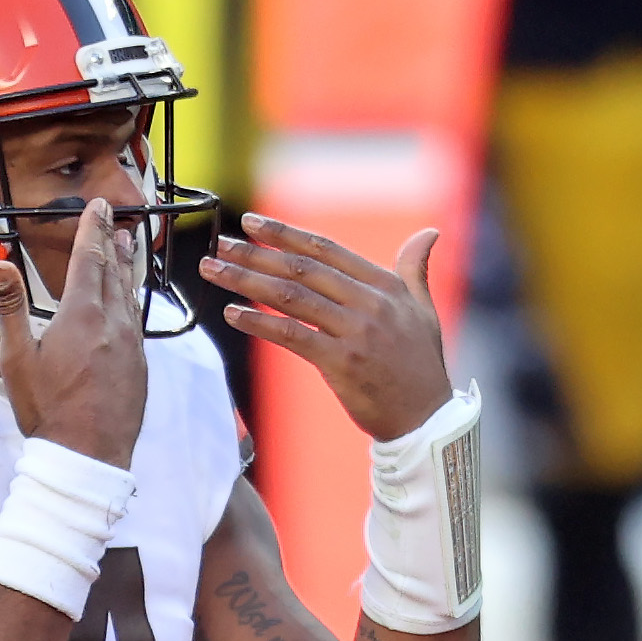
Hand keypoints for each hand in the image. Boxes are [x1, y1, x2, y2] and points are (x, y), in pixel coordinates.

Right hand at [0, 198, 148, 466]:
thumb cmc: (47, 408)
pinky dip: (132, 301)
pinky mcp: (140, 365)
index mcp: (82, 316)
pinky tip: (129, 303)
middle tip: (116, 219)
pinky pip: (137, 322)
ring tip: (128, 248)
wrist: (88, 454)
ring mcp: (132, 345)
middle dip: (112, 242)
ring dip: (127, 268)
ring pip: (130, 295)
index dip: (94, 229)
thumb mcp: (17, 357)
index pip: (90, 260)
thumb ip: (10, 307)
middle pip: (113, 272)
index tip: (101, 206)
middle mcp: (114, 324)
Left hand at [199, 214, 452, 441]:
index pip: (326, 250)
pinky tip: (233, 314)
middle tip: (221, 244)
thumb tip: (428, 233)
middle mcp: (370, 304)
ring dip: (247, 281)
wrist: (427, 417)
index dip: (285, 234)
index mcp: (385, 287)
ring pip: (291, 298)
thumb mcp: (424, 310)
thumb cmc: (420, 364)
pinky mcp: (341, 362)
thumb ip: (415, 269)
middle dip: (256, 254)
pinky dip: (260, 323)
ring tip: (214, 271)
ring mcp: (356, 332)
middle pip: (302, 269)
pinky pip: (292, 335)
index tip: (252, 223)